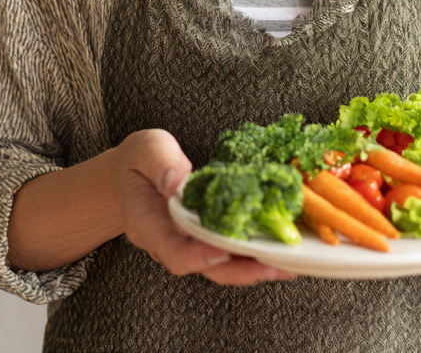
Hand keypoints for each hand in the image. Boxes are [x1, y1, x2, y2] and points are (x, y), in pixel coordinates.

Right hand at [111, 129, 296, 286]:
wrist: (133, 174)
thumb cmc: (139, 160)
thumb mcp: (145, 149)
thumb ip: (160, 162)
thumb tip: (178, 181)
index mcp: (148, 225)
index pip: (174, 252)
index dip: (201, 255)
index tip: (226, 250)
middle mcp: (170, 243)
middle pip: (206, 267)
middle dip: (241, 270)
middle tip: (275, 266)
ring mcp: (189, 243)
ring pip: (222, 267)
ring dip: (254, 267)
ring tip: (287, 264)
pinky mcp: (205, 237)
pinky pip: (228, 251)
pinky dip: (253, 253)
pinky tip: (279, 249)